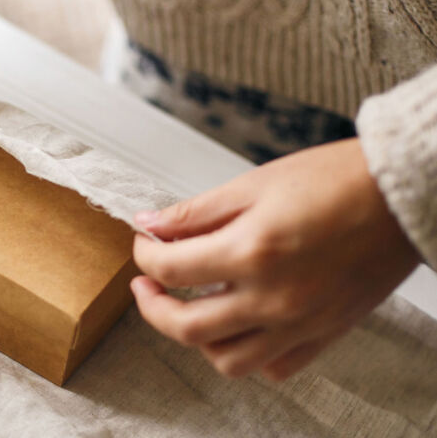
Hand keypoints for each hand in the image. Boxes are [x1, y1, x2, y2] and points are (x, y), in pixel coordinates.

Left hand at [130, 138, 418, 380]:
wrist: (402, 195)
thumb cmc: (336, 180)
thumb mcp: (253, 184)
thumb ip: (195, 212)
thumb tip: (149, 225)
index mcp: (251, 252)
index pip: (170, 269)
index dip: (144, 254)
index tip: (145, 242)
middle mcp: (273, 298)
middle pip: (186, 326)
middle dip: (152, 306)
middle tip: (146, 286)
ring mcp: (300, 323)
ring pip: (226, 360)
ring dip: (195, 338)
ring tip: (188, 309)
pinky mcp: (325, 333)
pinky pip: (274, 367)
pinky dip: (247, 354)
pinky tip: (238, 326)